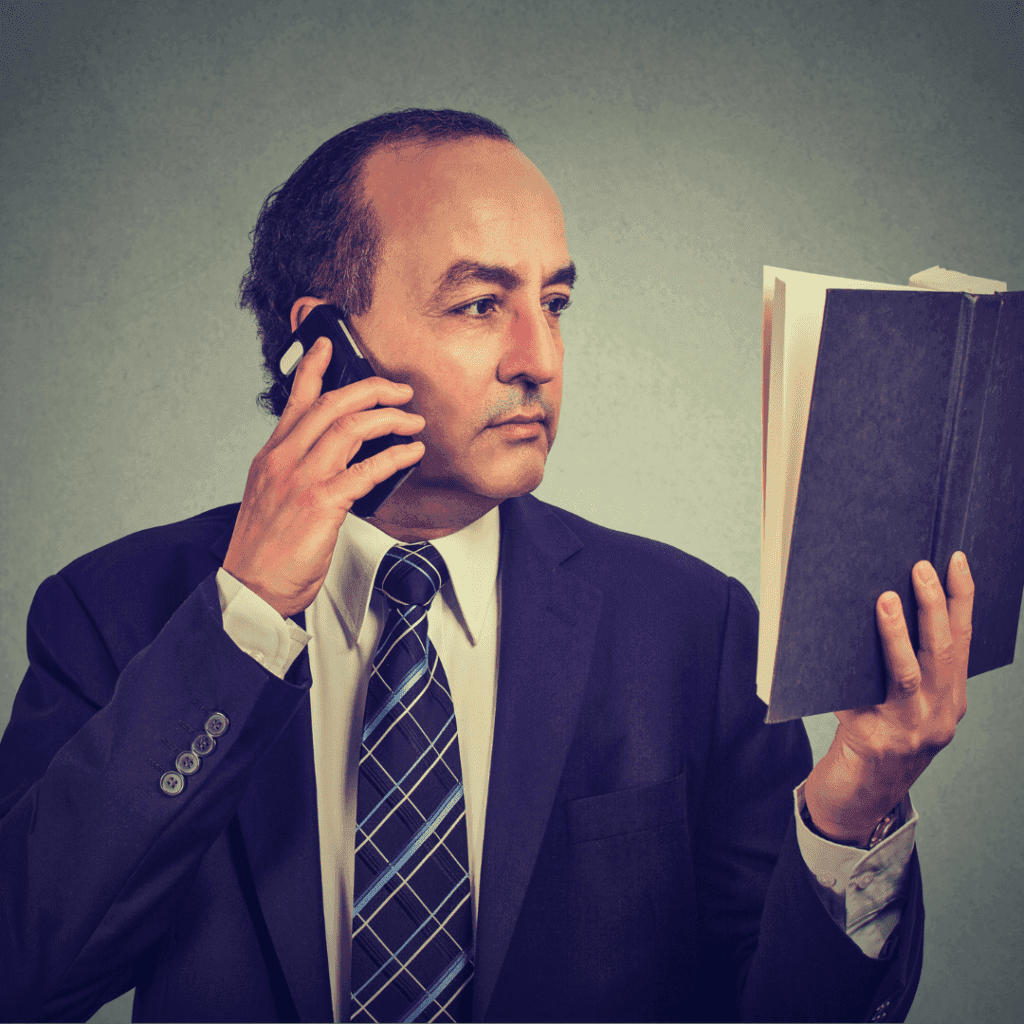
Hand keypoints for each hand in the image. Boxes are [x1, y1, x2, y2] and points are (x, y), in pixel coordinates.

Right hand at [222, 336, 424, 618]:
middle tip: (399, 391)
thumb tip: (337, 459)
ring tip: (411, 422)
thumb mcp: (272, 498)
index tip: (328, 345)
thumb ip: (297, 471)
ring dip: (388, 418)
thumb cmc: (266, 550)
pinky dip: (394, 456)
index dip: (313, 368)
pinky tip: (410, 453)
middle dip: (371, 389)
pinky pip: (366, 468)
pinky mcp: (322, 502)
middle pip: (331, 404)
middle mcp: (284, 459)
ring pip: (350, 427)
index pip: (295, 400)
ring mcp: (302, 478)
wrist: (252, 587)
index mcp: (272, 456)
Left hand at [803, 553, 972, 843]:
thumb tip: (885, 598)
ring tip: (885, 600)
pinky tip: (829, 646)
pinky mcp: (875, 739)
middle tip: (919, 567)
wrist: (866, 787)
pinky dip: (847, 672)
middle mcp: (940, 713)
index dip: (963, 598)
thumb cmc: (883, 728)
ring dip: (896, 633)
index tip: (957, 559)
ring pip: (906, 674)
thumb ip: (909, 663)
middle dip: (932, 605)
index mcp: (952, 696)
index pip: (963, 639)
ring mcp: (910, 729)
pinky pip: (858, 697)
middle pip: (940, 651)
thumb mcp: (909, 699)